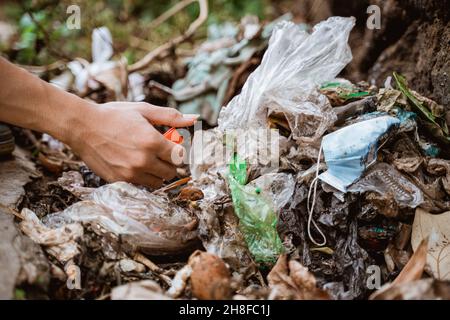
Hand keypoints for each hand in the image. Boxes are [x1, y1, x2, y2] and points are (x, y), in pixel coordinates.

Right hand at [69, 101, 196, 187]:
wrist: (82, 126)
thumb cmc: (114, 115)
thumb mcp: (144, 110)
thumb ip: (170, 117)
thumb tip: (194, 118)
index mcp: (152, 142)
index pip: (179, 156)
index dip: (176, 150)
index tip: (169, 145)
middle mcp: (143, 160)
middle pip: (171, 172)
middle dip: (169, 162)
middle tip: (158, 152)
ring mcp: (131, 173)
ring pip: (157, 182)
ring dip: (156, 172)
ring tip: (145, 158)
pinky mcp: (119, 181)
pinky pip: (140, 185)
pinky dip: (142, 177)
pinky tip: (132, 163)